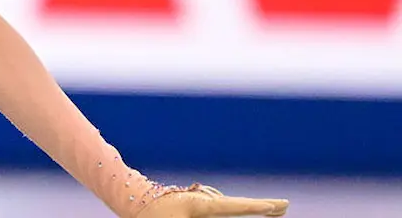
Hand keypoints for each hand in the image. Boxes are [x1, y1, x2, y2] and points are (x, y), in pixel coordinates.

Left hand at [135, 184, 287, 216]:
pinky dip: (233, 208)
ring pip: (225, 208)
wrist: (132, 199)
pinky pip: (217, 208)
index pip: (237, 207)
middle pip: (237, 206)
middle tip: (283, 206)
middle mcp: (204, 200)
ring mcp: (200, 201)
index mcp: (201, 205)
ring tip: (265, 206)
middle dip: (261, 207)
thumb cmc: (152, 216)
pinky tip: (249, 207)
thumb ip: (201, 217)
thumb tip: (218, 203)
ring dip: (244, 208)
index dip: (260, 208)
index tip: (281, 204)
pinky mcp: (195, 205)